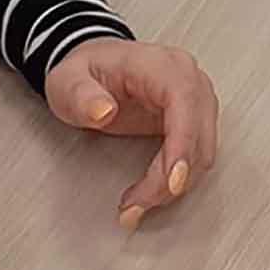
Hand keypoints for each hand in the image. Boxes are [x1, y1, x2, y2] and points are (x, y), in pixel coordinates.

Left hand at [44, 37, 220, 230]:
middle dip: (171, 177)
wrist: (95, 67)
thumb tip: (103, 110)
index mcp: (160, 65)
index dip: (183, 143)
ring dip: (173, 184)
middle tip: (136, 203)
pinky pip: (196, 155)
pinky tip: (149, 191)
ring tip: (136, 202)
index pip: (184, 101)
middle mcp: (187, 79)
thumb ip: (81, 95)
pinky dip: (176, 180)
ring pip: (201, 151)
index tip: (172, 180)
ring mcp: (195, 100)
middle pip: (197, 133)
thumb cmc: (87, 71)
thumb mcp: (69, 81)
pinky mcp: (193, 120)